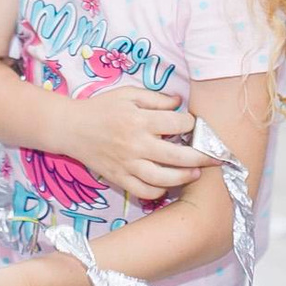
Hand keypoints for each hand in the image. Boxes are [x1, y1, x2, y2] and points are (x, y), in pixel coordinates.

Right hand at [62, 87, 208, 202]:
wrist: (71, 128)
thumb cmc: (101, 108)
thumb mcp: (128, 94)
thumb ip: (155, 98)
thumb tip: (178, 102)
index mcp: (139, 120)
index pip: (177, 125)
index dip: (191, 124)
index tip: (192, 125)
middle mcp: (136, 144)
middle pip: (178, 156)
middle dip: (202, 157)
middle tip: (215, 157)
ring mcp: (127, 164)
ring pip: (163, 179)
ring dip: (184, 178)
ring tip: (195, 174)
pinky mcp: (119, 178)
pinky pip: (143, 192)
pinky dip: (158, 192)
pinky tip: (166, 184)